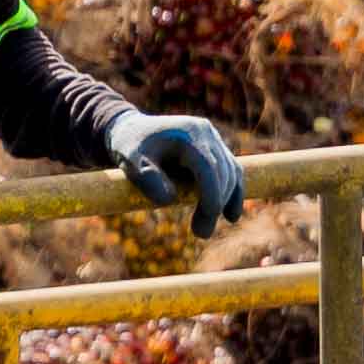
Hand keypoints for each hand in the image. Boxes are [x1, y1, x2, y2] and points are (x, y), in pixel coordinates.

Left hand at [114, 115, 246, 222]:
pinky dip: (233, 193)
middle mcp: (206, 132)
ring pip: (232, 173)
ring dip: (225, 202)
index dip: (211, 197)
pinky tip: (230, 216)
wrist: (131, 130)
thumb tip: (170, 199)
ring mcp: (213, 139)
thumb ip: (146, 179)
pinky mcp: (216, 148)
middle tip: (200, 234)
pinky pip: (232, 171)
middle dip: (215, 205)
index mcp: (188, 134)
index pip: (208, 167)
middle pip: (223, 172)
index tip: (203, 225)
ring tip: (204, 229)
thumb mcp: (130, 161)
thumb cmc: (129, 146)